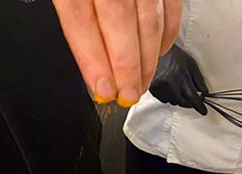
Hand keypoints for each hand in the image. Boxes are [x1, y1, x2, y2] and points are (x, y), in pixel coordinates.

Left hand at [52, 0, 181, 106]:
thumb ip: (71, 15)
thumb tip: (88, 63)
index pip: (81, 23)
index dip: (93, 62)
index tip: (102, 90)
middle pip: (119, 24)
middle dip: (126, 69)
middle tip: (127, 96)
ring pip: (148, 19)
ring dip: (146, 59)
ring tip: (140, 84)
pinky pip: (170, 5)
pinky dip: (166, 33)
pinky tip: (158, 53)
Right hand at [149, 44, 207, 114]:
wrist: (151, 52)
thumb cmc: (170, 54)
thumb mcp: (188, 62)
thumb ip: (197, 77)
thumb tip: (204, 91)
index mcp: (181, 77)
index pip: (193, 97)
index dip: (199, 105)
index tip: (203, 111)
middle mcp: (171, 85)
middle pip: (183, 102)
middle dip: (190, 103)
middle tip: (192, 100)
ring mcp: (161, 89)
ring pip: (174, 102)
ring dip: (179, 99)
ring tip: (179, 89)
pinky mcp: (153, 91)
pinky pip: (164, 100)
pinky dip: (169, 97)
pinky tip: (169, 88)